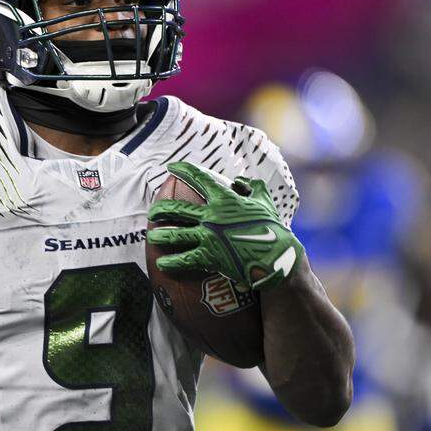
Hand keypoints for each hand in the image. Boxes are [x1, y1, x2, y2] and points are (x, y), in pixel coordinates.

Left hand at [148, 161, 303, 289]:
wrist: (278, 257)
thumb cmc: (273, 228)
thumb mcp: (265, 202)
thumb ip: (252, 187)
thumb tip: (239, 180)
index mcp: (225, 199)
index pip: (199, 179)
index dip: (183, 170)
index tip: (171, 167)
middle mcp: (212, 215)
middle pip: (177, 209)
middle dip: (161, 209)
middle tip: (153, 211)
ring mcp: (209, 236)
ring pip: (175, 234)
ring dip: (160, 235)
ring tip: (152, 236)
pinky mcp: (210, 256)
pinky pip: (184, 259)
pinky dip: (171, 262)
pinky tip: (162, 263)